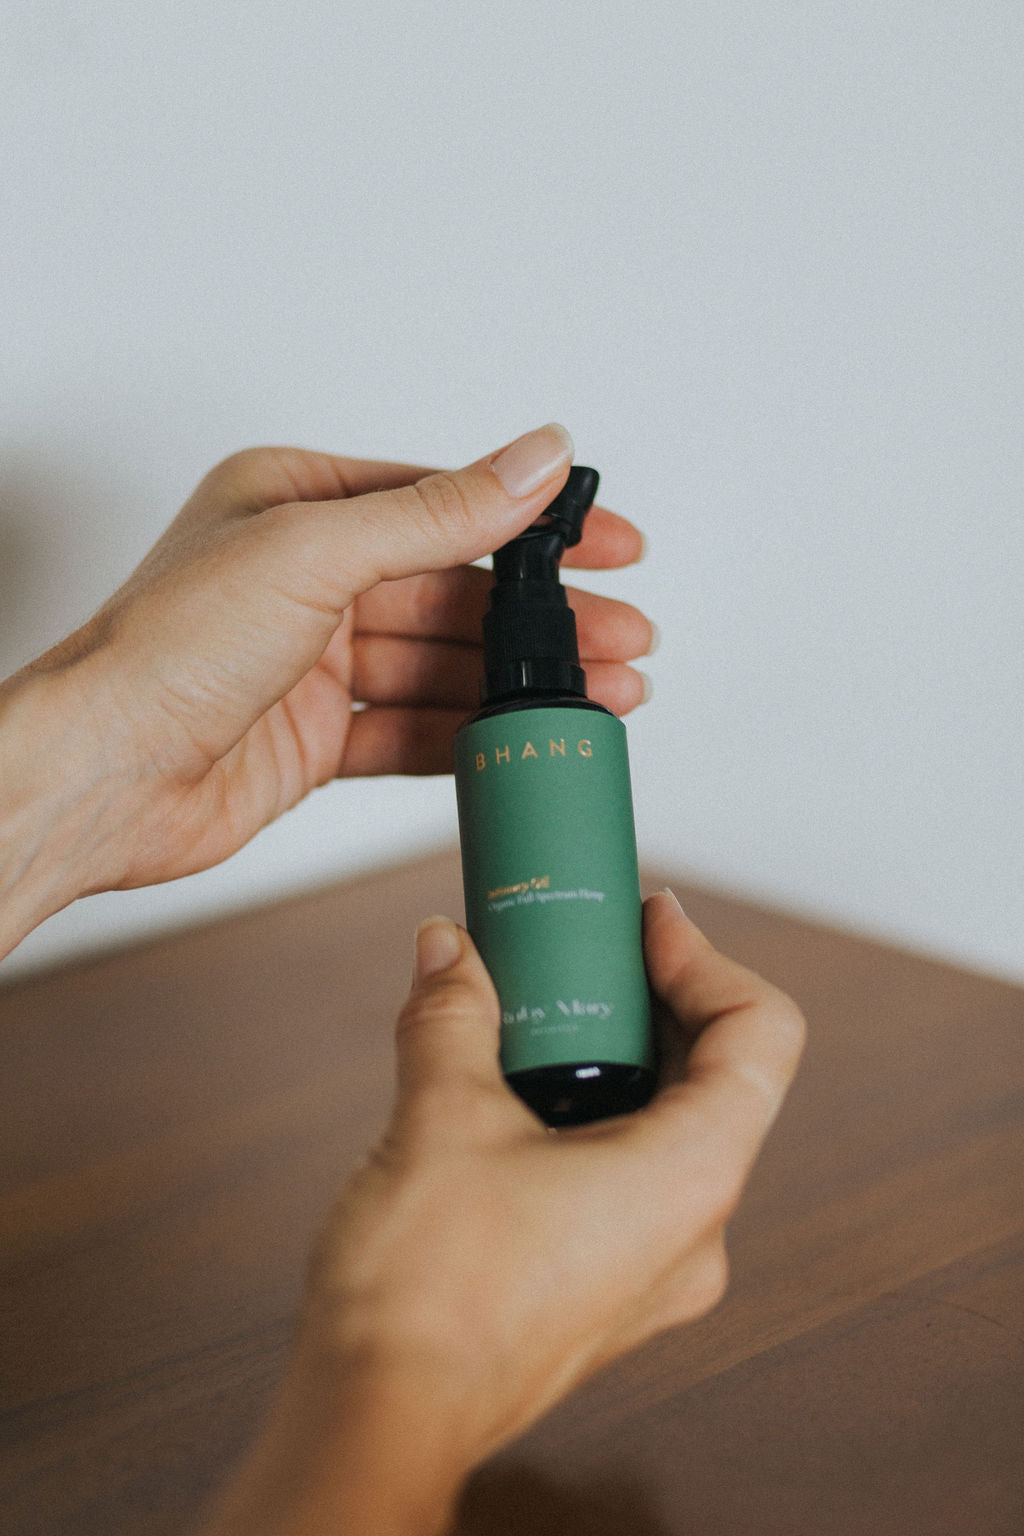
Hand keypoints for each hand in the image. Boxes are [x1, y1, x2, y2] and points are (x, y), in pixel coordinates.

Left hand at [0, 424, 652, 952]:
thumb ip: (440, 514)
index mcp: (298, 502)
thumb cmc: (167, 650)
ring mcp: (316, 661)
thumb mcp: (317, 552)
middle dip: (545, 620)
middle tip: (627, 638)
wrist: (102, 777)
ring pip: (446, 665)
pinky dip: (475, 737)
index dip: (534, 525)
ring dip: (523, 684)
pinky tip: (530, 742)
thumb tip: (535, 459)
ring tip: (604, 698)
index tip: (610, 541)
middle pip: (457, 592)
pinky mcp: (319, 736)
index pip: (445, 503)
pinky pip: (416, 730)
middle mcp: (309, 576)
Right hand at [197, 891, 804, 1535]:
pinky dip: (588, 1113)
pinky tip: (509, 1090)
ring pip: (669, 1127)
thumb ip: (453, 1015)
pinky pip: (629, 1175)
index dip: (709, 958)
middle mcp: (694, 1231)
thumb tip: (447, 950)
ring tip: (535, 1011)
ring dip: (611, 1055)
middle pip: (715, 1075)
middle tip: (580, 952)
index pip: (761, 1035)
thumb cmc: (426, 1297)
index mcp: (690, 1179)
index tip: (646, 923)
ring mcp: (654, 1269)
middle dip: (646, 998)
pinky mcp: (608, 1288)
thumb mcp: (439, 1116)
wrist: (378, 1416)